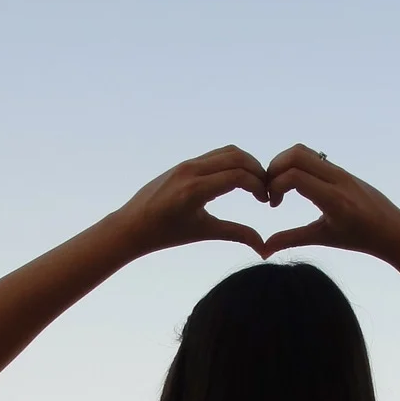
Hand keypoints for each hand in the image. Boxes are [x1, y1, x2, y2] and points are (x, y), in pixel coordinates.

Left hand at [111, 147, 268, 256]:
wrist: (132, 224)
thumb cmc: (166, 234)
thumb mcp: (204, 232)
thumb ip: (236, 234)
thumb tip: (264, 248)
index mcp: (195, 190)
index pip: (238, 176)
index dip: (259, 185)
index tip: (266, 201)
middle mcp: (191, 171)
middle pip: (237, 157)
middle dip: (258, 171)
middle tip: (266, 190)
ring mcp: (187, 164)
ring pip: (227, 152)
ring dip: (247, 163)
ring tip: (255, 184)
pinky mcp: (185, 162)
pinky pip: (215, 155)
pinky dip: (233, 162)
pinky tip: (238, 180)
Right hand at [262, 145, 399, 261]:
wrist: (392, 228)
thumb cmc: (359, 238)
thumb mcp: (323, 238)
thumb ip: (292, 239)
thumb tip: (263, 249)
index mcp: (333, 199)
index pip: (294, 176)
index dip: (274, 185)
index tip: (272, 204)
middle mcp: (337, 179)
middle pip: (296, 155)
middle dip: (274, 168)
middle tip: (270, 190)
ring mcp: (340, 171)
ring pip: (303, 151)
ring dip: (284, 164)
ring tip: (279, 186)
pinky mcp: (341, 169)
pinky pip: (313, 156)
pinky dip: (296, 164)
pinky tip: (295, 185)